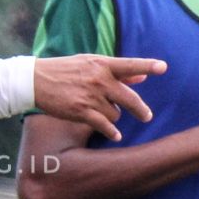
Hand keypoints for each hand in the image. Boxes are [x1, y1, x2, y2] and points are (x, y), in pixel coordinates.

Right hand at [34, 54, 167, 141]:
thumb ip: (118, 72)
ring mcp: (91, 96)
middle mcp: (99, 79)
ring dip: (113, 115)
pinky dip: (112, 131)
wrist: (36, 80)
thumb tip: (142, 78)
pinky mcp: (81, 111)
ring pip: (116, 114)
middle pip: (130, 98)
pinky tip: (115, 135)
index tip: (163, 67)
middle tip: (146, 116)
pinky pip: (105, 126)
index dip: (147, 66)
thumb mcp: (90, 64)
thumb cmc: (65, 69)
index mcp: (102, 64)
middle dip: (140, 110)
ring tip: (102, 112)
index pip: (129, 65)